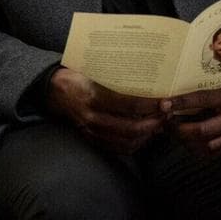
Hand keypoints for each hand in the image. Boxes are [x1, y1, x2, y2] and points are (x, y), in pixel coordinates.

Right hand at [47, 67, 164, 153]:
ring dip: (147, 135)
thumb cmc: (77, 77)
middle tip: (166, 115)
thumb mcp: (94, 71)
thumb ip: (117, 78)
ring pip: (127, 141)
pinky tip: (144, 134)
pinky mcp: (92, 139)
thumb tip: (148, 80)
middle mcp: (92, 117)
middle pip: (132, 128)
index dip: (151, 105)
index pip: (129, 105)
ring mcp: (91, 130)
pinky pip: (118, 148)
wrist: (54, 91)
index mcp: (93, 96)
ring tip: (158, 125)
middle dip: (154, 123)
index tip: (165, 102)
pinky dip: (135, 143)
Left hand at [163, 76, 220, 157]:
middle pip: (203, 130)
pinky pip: (214, 154)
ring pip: (207, 146)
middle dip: (180, 129)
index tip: (163, 104)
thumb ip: (204, 86)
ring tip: (174, 133)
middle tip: (166, 123)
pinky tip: (187, 141)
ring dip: (186, 142)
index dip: (181, 103)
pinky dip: (197, 150)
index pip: (203, 99)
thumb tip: (172, 88)